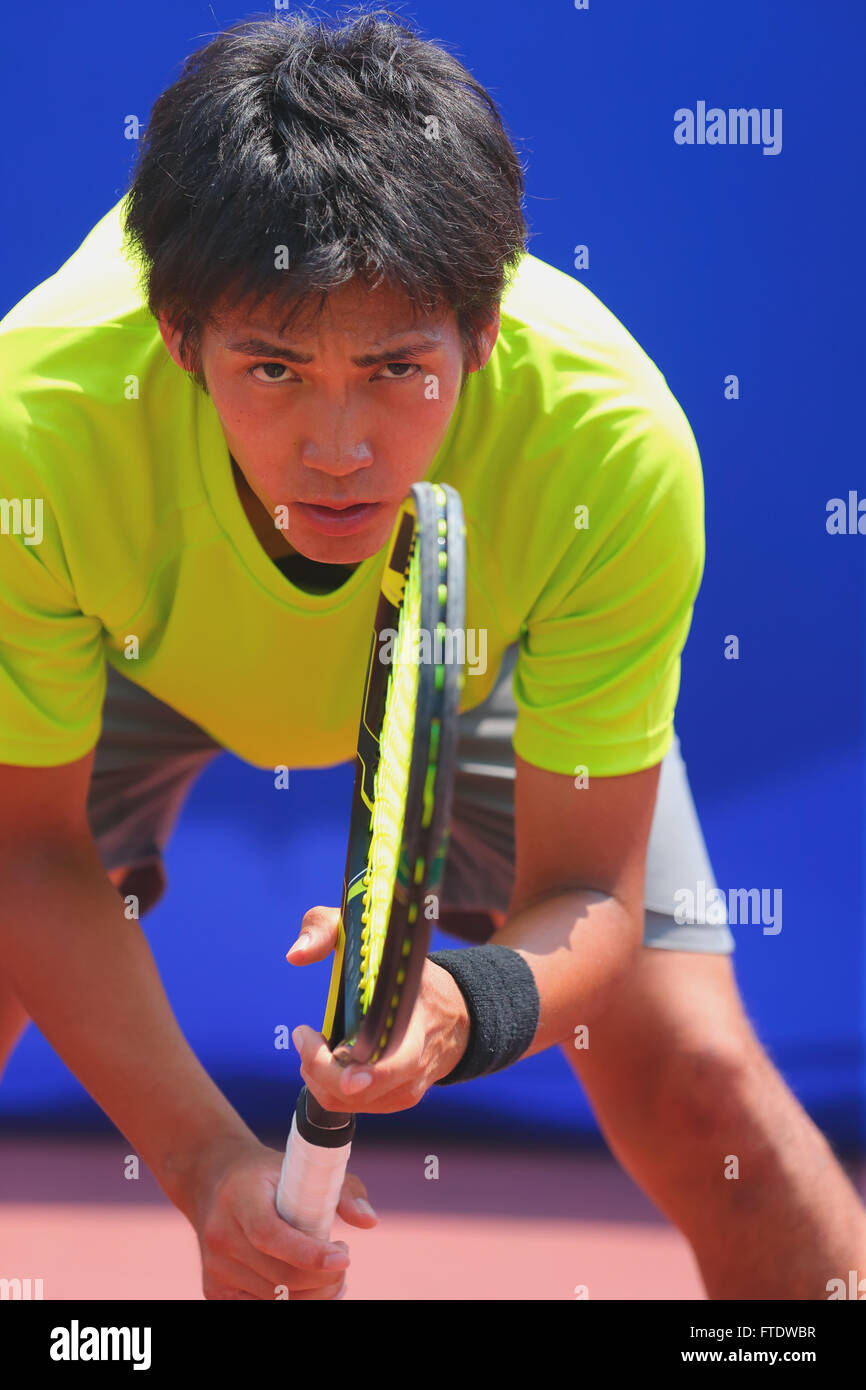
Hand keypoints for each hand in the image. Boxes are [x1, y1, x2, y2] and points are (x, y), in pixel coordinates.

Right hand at [190, 1134, 376, 1299]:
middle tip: (342, 1261)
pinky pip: (262, 1306)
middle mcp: (221, 1235)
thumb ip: (343, 1189)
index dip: (309, 1254)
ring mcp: (215, 1267)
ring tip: (329, 1272)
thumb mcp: (305, 1166)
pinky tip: (311, 1287)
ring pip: (274, 1299)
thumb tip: (369, 1221)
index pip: (270, 1236)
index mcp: (240, 1197)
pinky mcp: (215, 1290)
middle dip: (324, 1279)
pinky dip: (293, 1302)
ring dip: (313, 1293)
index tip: (344, 1257)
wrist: (216, 1183)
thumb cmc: (271, 1176)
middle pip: (279, 1277)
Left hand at [286, 906, 470, 1113]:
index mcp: (415, 1024)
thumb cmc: (407, 972)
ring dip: (316, 1073)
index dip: (367, 1074)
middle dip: (318, 1066)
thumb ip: (328, 928)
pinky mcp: (393, 1102)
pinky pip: (346, 1105)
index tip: (339, 1065)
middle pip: (353, 1089)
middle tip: (305, 1034)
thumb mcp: (375, 937)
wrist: (454, 1014)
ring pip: (342, 1100)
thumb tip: (294, 956)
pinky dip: (325, 1083)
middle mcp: (412, 1066)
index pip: (396, 1063)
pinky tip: (329, 1057)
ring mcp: (404, 1089)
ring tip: (315, 1042)